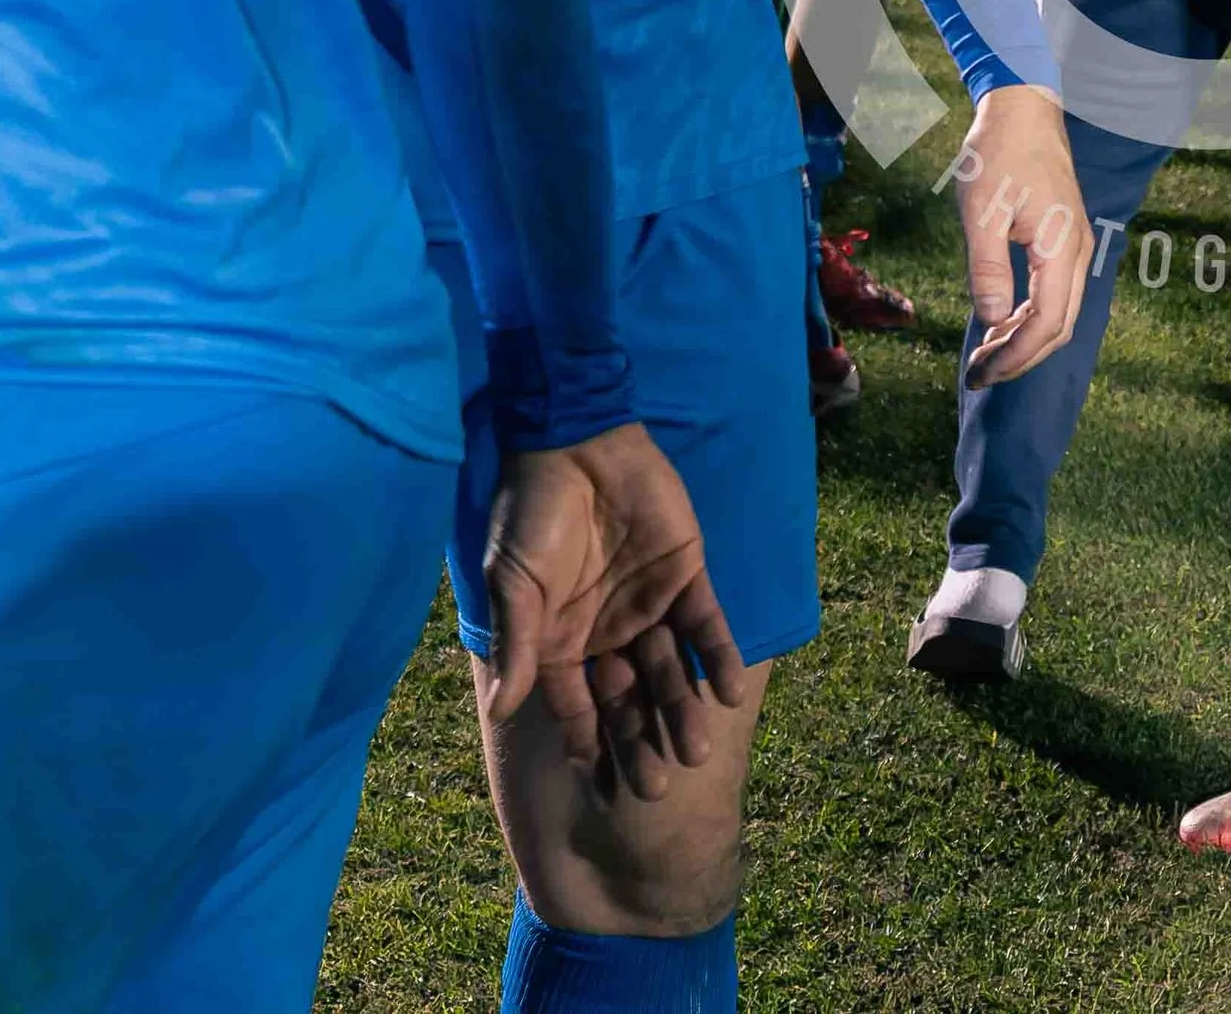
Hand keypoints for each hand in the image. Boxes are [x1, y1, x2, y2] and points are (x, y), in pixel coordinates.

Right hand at [483, 424, 748, 797]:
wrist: (578, 441)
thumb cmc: (533, 513)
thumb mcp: (515, 581)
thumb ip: (520, 642)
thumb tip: (501, 707)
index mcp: (561, 641)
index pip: (576, 706)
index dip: (588, 743)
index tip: (601, 787)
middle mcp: (607, 632)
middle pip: (628, 698)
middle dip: (642, 741)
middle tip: (658, 789)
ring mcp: (649, 605)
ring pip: (670, 669)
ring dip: (683, 708)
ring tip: (698, 750)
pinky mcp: (687, 574)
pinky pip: (706, 624)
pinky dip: (718, 656)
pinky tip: (729, 691)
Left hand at [957, 84, 1090, 386]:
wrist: (1025, 107)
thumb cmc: (999, 151)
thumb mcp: (981, 208)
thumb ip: (988, 266)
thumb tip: (991, 319)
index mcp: (1061, 247)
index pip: (1046, 323)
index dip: (1014, 356)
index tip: (979, 373)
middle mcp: (1079, 253)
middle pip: (1059, 327)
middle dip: (1019, 358)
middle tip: (977, 374)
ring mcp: (1077, 247)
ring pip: (1060, 313)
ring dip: (1024, 341)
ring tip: (984, 354)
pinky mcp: (1066, 240)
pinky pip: (1056, 294)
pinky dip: (1030, 318)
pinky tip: (1001, 321)